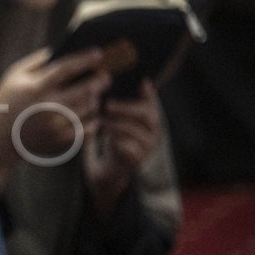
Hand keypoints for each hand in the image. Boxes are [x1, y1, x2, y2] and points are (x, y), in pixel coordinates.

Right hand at [0, 47, 109, 192]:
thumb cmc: (6, 103)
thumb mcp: (13, 77)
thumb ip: (37, 61)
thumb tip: (61, 49)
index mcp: (36, 88)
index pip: (68, 68)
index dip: (86, 59)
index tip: (99, 53)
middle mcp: (49, 106)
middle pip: (87, 89)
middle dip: (100, 80)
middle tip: (105, 76)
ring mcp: (56, 125)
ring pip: (90, 109)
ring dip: (95, 100)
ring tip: (94, 95)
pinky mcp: (60, 140)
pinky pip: (88, 128)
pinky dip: (92, 120)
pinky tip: (88, 114)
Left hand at [82, 80, 161, 218]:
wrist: (108, 173)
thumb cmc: (111, 142)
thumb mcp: (113, 122)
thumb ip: (114, 106)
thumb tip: (105, 82)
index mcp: (149, 123)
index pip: (153, 104)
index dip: (148, 93)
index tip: (140, 81)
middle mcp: (153, 135)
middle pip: (148, 116)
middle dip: (127, 107)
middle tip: (108, 104)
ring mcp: (147, 149)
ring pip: (137, 131)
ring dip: (116, 123)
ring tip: (101, 120)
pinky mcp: (137, 162)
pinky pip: (129, 148)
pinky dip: (115, 140)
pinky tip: (103, 135)